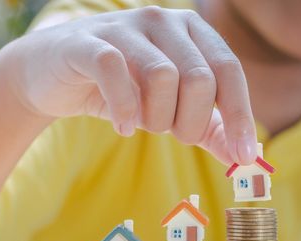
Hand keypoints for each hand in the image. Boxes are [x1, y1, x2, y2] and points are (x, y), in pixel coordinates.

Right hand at [3, 6, 256, 164]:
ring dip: (157, 118)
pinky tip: (124, 128)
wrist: (55, 75)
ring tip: (143, 125)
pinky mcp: (88, 42)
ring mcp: (125, 27)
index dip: (240, 116)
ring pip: (162, 77)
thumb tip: (244, 158)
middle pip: (199, 79)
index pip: (229, 71)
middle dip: (188, 122)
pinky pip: (116, 73)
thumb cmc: (122, 91)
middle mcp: (163, 21)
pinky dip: (124, 110)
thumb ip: (209, 129)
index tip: (245, 157)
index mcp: (191, 31)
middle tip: (169, 133)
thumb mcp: (172, 110)